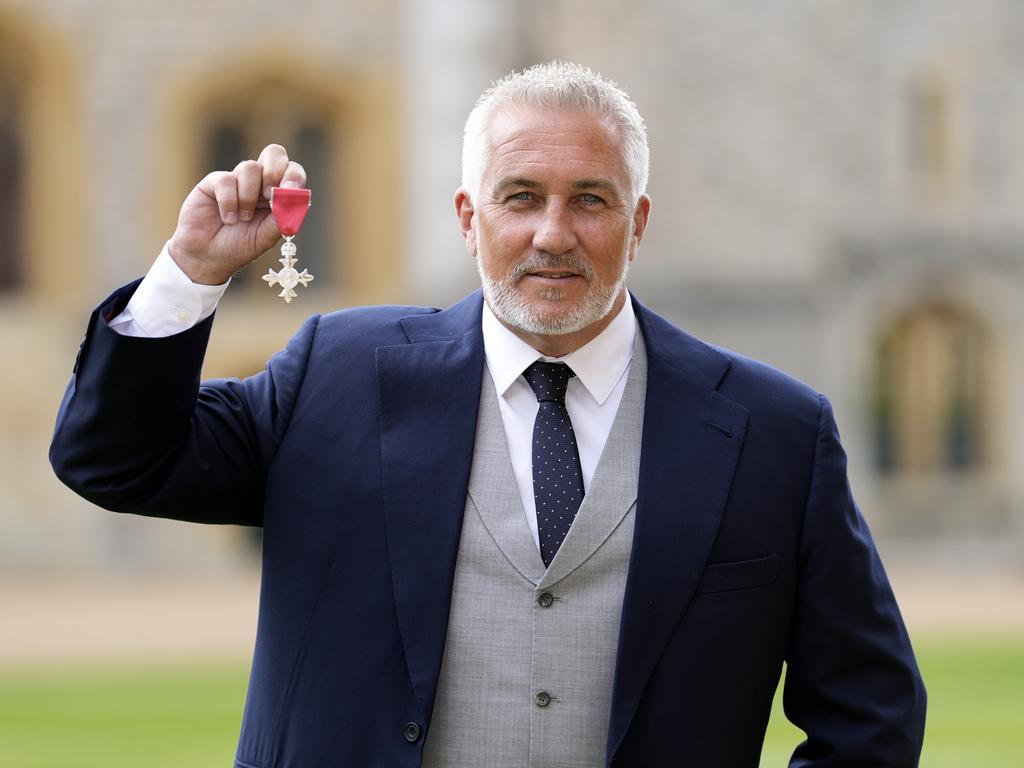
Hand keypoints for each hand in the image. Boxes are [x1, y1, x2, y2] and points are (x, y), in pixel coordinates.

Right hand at [168, 144, 306, 284]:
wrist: (207, 257)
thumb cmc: (239, 246)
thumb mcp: (267, 236)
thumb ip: (283, 216)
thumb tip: (296, 196)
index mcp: (278, 195)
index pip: (292, 171)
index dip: (293, 175)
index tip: (289, 189)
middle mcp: (259, 183)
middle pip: (274, 153)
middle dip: (274, 170)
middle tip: (268, 194)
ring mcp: (237, 180)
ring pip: (250, 167)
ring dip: (248, 197)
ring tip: (243, 218)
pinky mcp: (215, 182)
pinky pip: (226, 179)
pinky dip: (229, 202)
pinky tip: (227, 218)